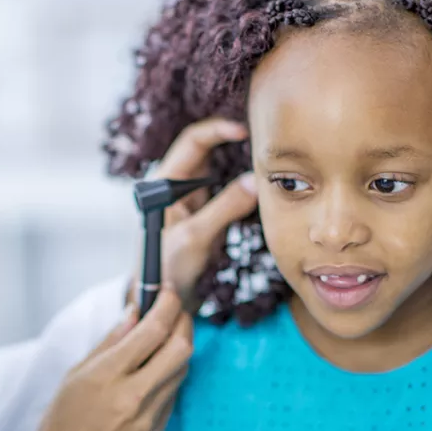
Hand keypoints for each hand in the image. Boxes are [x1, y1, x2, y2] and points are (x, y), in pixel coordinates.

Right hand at [35, 287, 192, 430]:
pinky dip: (171, 374)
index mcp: (108, 376)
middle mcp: (134, 396)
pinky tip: (156, 370)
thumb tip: (135, 310)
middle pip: (181, 347)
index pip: (153, 329)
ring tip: (164, 338)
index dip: (167, 303)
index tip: (167, 291)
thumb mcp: (76, 373)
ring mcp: (149, 417)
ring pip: (183, 369)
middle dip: (184, 321)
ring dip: (180, 346)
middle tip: (175, 310)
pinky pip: (174, 394)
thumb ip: (111, 340)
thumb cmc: (63, 420)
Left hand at [131, 118, 257, 305]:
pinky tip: (262, 183)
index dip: (218, 130)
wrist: (163, 300)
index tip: (245, 130)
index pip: (192, 141)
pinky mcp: (205, 211)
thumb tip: (255, 182)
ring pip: (220, 167)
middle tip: (264, 139)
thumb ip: (225, 208)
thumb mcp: (195, 238)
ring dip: (241, 160)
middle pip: (207, 149)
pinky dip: (244, 183)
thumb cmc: (167, 270)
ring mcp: (191, 197)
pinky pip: (227, 189)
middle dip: (234, 140)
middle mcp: (175, 184)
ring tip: (268, 158)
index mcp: (163, 182)